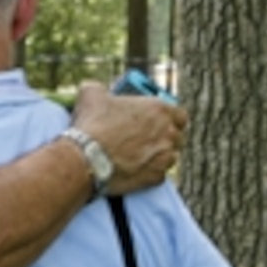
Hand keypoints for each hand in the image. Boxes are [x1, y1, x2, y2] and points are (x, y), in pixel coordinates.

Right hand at [70, 81, 187, 194]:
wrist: (87, 158)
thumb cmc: (93, 124)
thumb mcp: (91, 95)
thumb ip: (100, 89)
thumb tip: (95, 89)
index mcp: (158, 109)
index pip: (179, 114)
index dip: (169, 117)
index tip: (156, 120)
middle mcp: (168, 133)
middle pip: (177, 135)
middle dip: (164, 137)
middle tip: (145, 138)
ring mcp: (165, 157)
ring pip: (170, 156)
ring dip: (158, 155)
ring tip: (138, 156)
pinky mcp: (157, 177)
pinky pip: (159, 174)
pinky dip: (148, 172)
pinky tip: (133, 169)